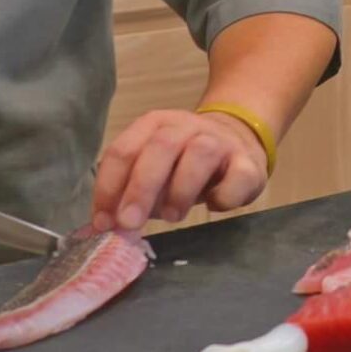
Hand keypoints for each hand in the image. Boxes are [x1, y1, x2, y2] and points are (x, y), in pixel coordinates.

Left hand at [92, 108, 267, 230]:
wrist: (238, 140)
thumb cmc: (184, 164)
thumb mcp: (153, 172)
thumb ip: (131, 192)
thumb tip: (110, 225)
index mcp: (153, 126)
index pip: (123, 151)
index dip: (109, 187)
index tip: (103, 223)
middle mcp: (184, 126)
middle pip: (159, 148)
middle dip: (140, 188)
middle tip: (129, 223)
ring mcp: (218, 140)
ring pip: (199, 154)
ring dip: (180, 189)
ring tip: (171, 216)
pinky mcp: (247, 161)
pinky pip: (237, 176)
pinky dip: (223, 196)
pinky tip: (214, 206)